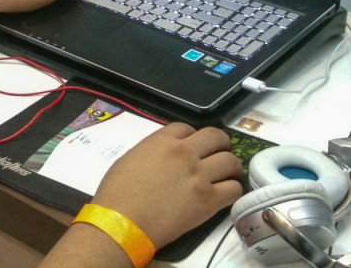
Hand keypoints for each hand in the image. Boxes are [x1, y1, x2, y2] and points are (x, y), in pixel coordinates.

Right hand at [92, 123, 243, 246]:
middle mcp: (185, 152)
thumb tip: (163, 158)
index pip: (187, 127)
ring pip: (230, 161)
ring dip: (231, 167)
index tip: (192, 147)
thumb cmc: (117, 193)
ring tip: (227, 175)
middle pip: (216, 137)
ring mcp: (199, 175)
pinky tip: (225, 194)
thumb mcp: (129, 159)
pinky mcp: (208, 200)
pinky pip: (234, 189)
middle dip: (221, 144)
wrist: (122, 222)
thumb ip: (151, 152)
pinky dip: (232, 189)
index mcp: (162, 141)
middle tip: (219, 154)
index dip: (192, 137)